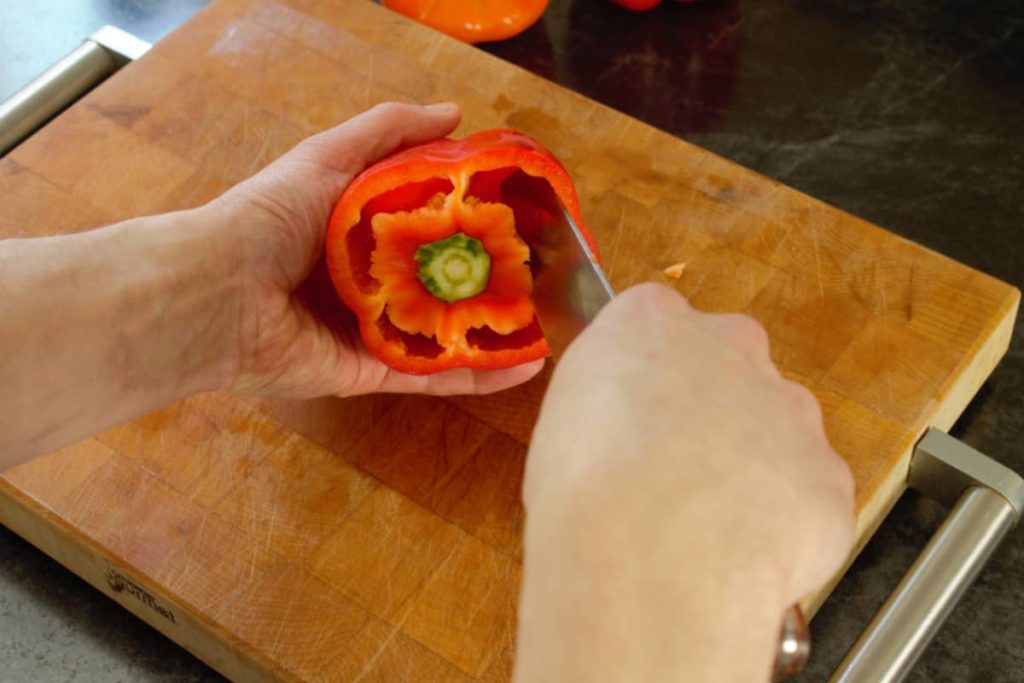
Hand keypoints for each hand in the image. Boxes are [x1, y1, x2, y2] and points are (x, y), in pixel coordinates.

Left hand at [208, 102, 544, 397]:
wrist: (217, 293)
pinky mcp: (370, 374)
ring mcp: (369, 331)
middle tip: (542, 271)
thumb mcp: (328, 157)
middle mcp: (367, 282)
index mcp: (357, 231)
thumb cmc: (268, 219)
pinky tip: (526, 369)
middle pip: (439, 280)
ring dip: (493, 330)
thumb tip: (453, 114)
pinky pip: (431, 376)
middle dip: (489, 277)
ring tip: (546, 323)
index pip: (426, 223)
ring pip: (443, 332)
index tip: (517, 211)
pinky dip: (478, 376)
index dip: (469, 217)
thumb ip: (386, 132)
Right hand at [517, 284, 854, 681]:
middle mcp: (732, 345)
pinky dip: (782, 528)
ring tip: (709, 527)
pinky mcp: (828, 476)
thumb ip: (608, 402)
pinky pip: (805, 499)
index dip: (648, 380)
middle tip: (676, 474)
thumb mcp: (562, 421)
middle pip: (732, 366)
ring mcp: (791, 409)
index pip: (656, 325)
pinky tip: (740, 556)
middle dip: (714, 412)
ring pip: (779, 432)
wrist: (643, 556)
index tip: (634, 421)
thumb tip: (625, 430)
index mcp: (651, 321)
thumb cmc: (579, 487)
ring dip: (754, 468)